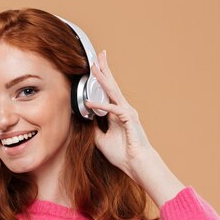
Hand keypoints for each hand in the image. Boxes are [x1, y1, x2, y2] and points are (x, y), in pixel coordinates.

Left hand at [84, 50, 155, 179]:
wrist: (136, 164)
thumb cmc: (122, 153)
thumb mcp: (101, 139)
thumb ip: (94, 127)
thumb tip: (84, 119)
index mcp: (117, 113)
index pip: (107, 92)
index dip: (101, 79)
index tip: (95, 66)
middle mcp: (122, 109)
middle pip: (111, 86)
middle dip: (105, 70)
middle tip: (98, 55)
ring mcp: (127, 113)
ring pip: (113, 92)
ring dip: (103, 79)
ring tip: (94, 67)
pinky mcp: (129, 120)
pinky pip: (112, 110)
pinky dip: (100, 106)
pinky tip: (89, 103)